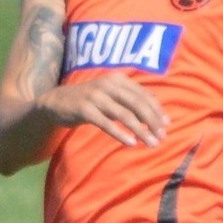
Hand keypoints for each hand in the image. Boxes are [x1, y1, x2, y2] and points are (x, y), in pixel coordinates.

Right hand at [37, 75, 167, 147]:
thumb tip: (156, 105)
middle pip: (137, 104)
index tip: (166, 125)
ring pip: (124, 115)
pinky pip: (106, 123)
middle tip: (162, 137)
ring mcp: (95, 96)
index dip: (157, 110)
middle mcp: (108, 84)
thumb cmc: (88, 100)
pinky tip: (131, 143)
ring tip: (150, 143)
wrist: (55, 102)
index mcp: (117, 79)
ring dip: (140, 130)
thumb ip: (130, 98)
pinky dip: (120, 133)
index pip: (143, 95)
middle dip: (152, 122)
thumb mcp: (110, 94)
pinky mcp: (84, 109)